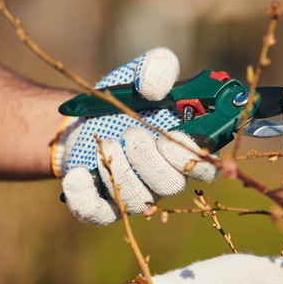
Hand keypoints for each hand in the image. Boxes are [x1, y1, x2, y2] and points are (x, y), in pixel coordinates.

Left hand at [55, 48, 216, 225]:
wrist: (83, 121)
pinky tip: (77, 174)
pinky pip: (98, 214)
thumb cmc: (122, 102)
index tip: (170, 136)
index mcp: (183, 150)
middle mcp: (164, 177)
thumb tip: (156, 88)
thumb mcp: (138, 76)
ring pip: (137, 199)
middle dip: (148, 159)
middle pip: (171, 185)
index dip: (192, 157)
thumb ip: (157, 69)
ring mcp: (136, 195)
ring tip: (106, 143)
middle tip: (131, 134)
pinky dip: (85, 197)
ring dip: (120, 170)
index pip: (205, 167)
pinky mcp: (103, 206)